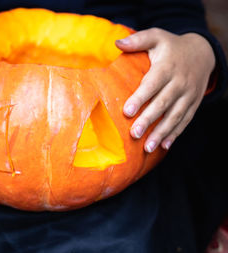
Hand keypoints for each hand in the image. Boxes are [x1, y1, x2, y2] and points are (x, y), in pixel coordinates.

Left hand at [116, 28, 215, 151]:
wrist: (202, 52)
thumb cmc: (171, 46)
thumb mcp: (157, 37)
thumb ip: (138, 40)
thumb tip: (116, 43)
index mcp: (167, 67)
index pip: (152, 84)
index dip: (140, 98)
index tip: (126, 112)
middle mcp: (180, 82)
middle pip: (163, 103)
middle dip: (148, 120)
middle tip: (134, 134)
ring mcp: (188, 95)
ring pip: (175, 116)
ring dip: (161, 133)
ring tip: (147, 147)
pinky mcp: (193, 104)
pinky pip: (185, 121)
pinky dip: (175, 134)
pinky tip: (164, 146)